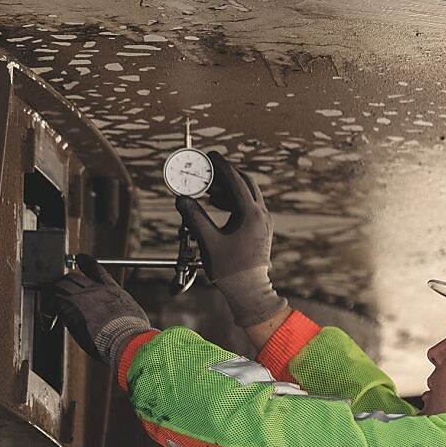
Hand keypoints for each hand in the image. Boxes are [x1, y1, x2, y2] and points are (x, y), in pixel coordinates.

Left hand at [45, 255, 153, 367]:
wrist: (127, 338)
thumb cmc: (133, 334)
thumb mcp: (134, 317)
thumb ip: (124, 314)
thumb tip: (128, 322)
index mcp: (113, 291)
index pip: (97, 269)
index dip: (86, 262)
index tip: (80, 259)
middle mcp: (96, 290)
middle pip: (73, 277)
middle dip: (64, 284)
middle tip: (58, 294)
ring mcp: (82, 297)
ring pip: (60, 286)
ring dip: (52, 295)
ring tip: (49, 307)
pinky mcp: (70, 307)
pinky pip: (51, 301)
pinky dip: (46, 310)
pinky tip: (47, 320)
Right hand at [174, 153, 285, 326]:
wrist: (250, 291)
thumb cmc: (230, 270)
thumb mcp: (208, 242)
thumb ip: (195, 217)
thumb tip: (181, 199)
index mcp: (251, 214)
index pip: (235, 181)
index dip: (221, 166)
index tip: (210, 155)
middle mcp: (261, 214)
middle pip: (244, 183)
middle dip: (225, 174)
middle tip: (207, 169)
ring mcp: (263, 221)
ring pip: (248, 194)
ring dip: (228, 188)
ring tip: (208, 190)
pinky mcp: (261, 228)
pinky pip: (249, 205)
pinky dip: (233, 200)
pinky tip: (217, 205)